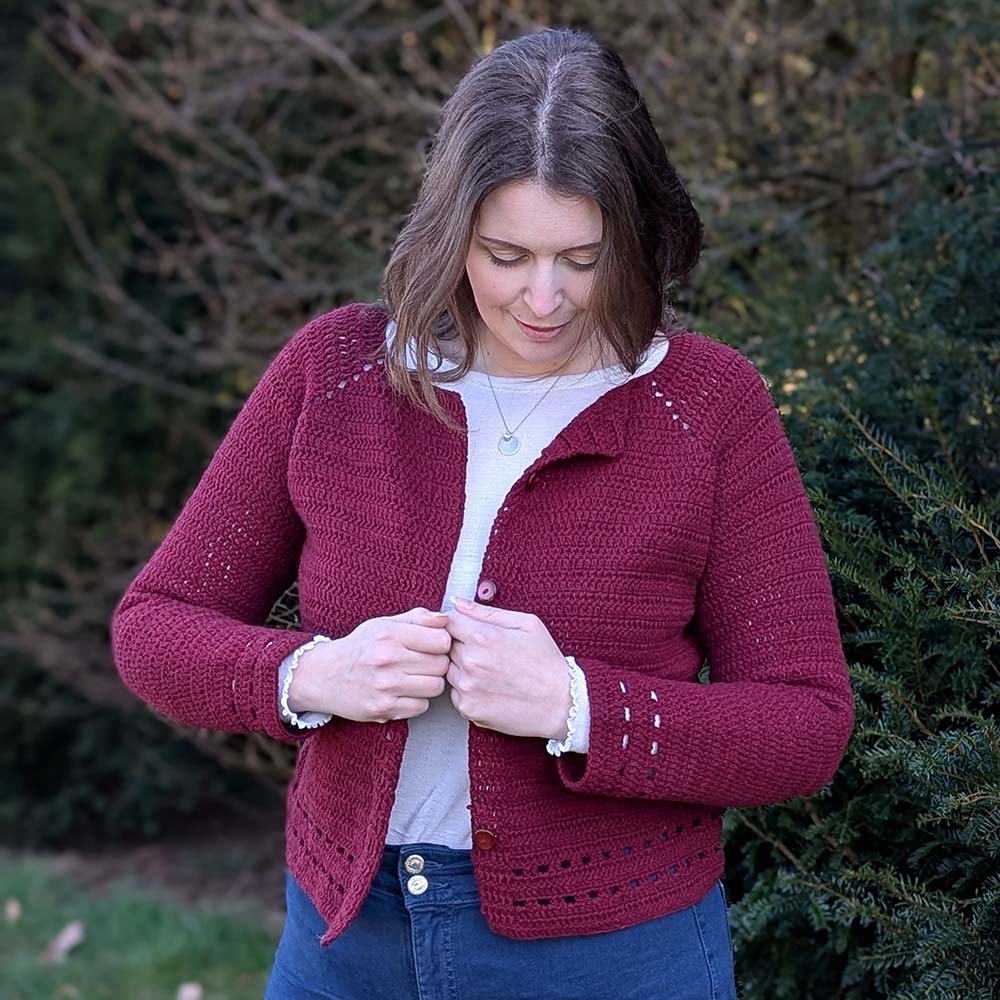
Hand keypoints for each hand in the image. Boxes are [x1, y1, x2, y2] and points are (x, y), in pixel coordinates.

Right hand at [289, 607, 451, 722]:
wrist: (323, 675)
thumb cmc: (360, 647)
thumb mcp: (384, 624)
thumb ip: (418, 618)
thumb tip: (446, 619)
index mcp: (390, 634)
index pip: (442, 640)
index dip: (442, 643)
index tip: (433, 646)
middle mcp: (387, 659)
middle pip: (441, 665)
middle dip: (438, 664)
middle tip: (424, 663)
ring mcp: (384, 686)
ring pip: (435, 687)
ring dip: (430, 683)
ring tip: (415, 678)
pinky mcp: (382, 708)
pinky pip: (421, 707)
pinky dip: (417, 701)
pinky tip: (405, 692)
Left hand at [444, 596, 570, 739]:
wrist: (562, 704)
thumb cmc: (546, 661)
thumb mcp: (526, 624)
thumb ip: (487, 611)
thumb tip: (457, 602)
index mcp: (482, 636)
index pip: (448, 622)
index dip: (458, 624)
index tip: (471, 631)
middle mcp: (470, 662)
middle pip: (445, 646)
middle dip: (461, 646)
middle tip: (488, 653)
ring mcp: (467, 687)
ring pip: (449, 670)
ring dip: (462, 668)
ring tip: (491, 672)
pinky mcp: (468, 709)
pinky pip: (454, 693)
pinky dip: (467, 690)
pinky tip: (490, 688)